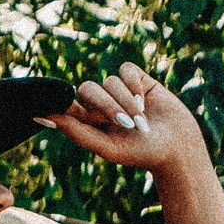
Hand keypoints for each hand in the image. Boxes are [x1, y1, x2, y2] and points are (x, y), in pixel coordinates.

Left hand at [35, 63, 207, 176]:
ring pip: (109, 81)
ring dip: (125, 101)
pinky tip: (144, 101)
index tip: (55, 104)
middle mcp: (101, 104)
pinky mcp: (138, 80)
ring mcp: (119, 91)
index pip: (67, 103)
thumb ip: (76, 132)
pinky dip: (133, 85)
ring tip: (141, 121)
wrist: (177, 147)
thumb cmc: (140, 153)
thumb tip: (46, 117)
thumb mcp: (106, 147)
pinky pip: (125, 70)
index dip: (61, 101)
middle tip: (125, 123)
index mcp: (87, 121)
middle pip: (87, 89)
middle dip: (106, 105)